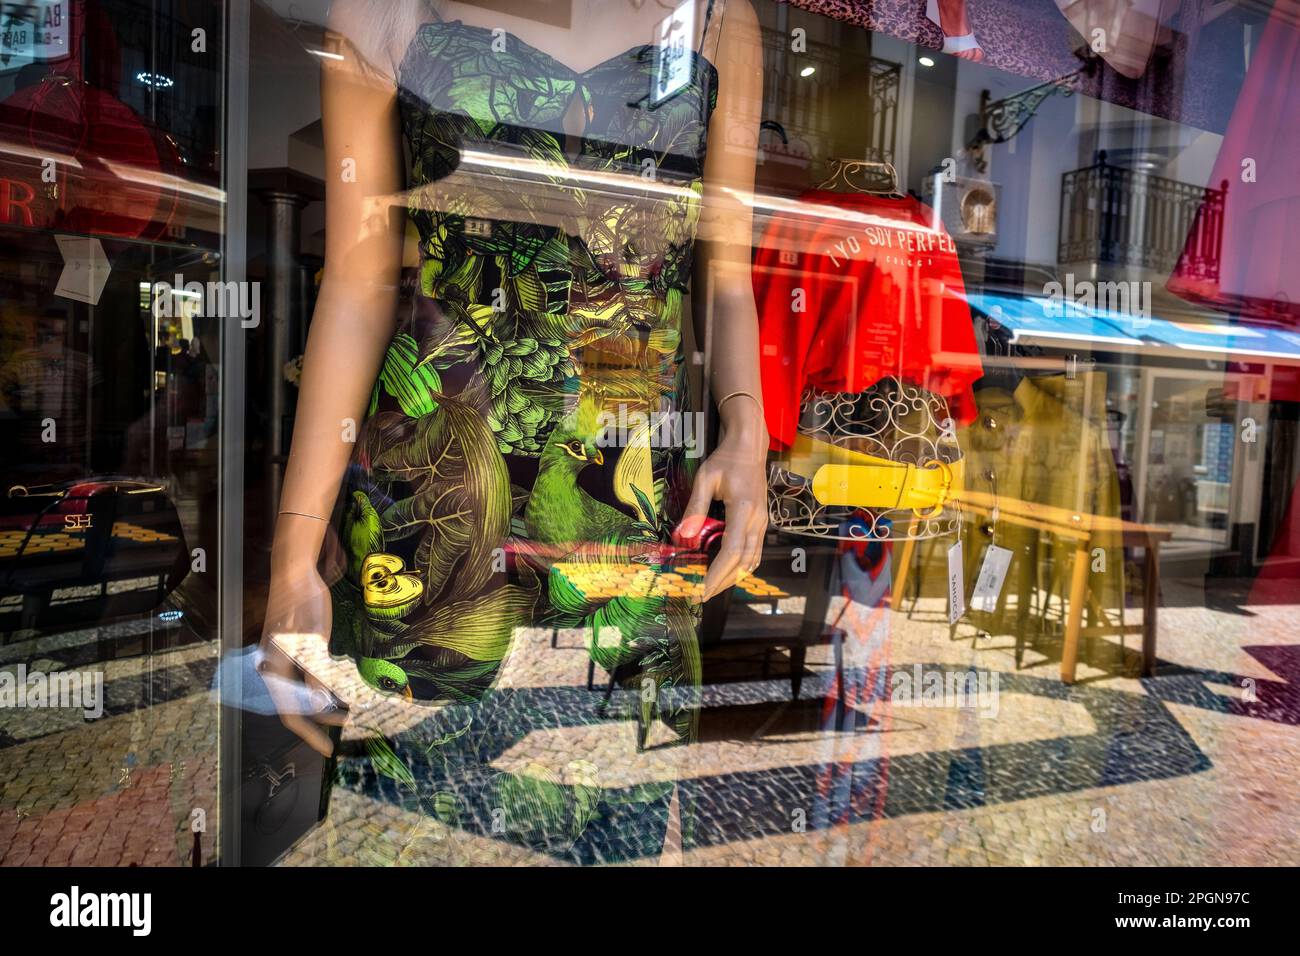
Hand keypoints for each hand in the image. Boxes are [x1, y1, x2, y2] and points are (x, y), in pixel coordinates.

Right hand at [258, 562, 346, 755]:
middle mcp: (275, 670)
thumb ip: (316, 676)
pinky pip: (306, 676)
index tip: (328, 750)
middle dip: (324, 718)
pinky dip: (324, 685)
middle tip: (352, 724)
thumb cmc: (303, 607)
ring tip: (351, 709)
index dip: (309, 734)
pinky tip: (341, 688)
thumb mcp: (313, 643)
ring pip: (304, 691)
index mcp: (275, 671)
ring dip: (326, 702)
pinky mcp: (292, 650)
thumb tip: (323, 706)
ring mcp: (283, 660)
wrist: (295, 575)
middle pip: (299, 704)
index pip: (291, 713)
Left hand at [678, 405, 768, 601]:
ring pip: (753, 560)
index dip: (718, 573)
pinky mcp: (762, 522)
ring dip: (734, 577)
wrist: (749, 447)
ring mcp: (763, 522)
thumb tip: (682, 535)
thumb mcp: (705, 478)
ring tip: (713, 587)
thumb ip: (695, 507)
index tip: (703, 588)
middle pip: (744, 562)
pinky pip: (755, 551)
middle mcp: (758, 520)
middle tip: (703, 594)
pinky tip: (728, 571)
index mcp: (744, 510)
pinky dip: (742, 565)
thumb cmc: (726, 459)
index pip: (732, 550)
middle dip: (724, 582)